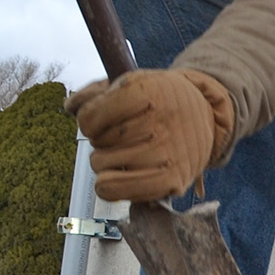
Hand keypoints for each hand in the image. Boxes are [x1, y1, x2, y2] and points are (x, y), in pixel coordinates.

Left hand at [66, 69, 234, 202]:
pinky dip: (114, 185)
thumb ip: (95, 93)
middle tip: (127, 134)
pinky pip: (116, 192)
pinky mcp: (171, 181)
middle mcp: (158, 124)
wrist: (206, 114)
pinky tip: (129, 172)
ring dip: (109, 162)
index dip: (91, 119)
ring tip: (130, 152)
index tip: (108, 117)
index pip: (88, 119)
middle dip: (104, 140)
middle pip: (96, 144)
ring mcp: (165, 155)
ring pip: (101, 170)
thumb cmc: (161, 98)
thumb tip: (69, 107)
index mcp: (146, 92)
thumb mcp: (132, 82)